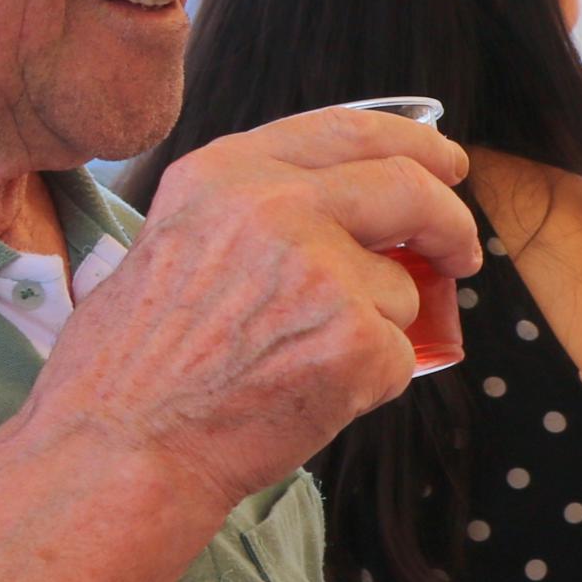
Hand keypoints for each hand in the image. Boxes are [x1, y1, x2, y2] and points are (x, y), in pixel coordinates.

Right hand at [37, 107, 474, 517]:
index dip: (415, 144)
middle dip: (451, 222)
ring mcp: (322, 274)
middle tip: (461, 253)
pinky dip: (371, 382)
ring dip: (377, 329)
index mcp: (227, 174)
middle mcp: (276, 207)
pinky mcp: (356, 343)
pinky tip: (305, 396)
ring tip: (295, 364)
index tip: (446, 164)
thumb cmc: (135, 366)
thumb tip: (356, 211)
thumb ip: (256, 211)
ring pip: (403, 290)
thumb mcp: (176, 241)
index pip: (349, 130)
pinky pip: (402, 355)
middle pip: (410, 189)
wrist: (120, 451)